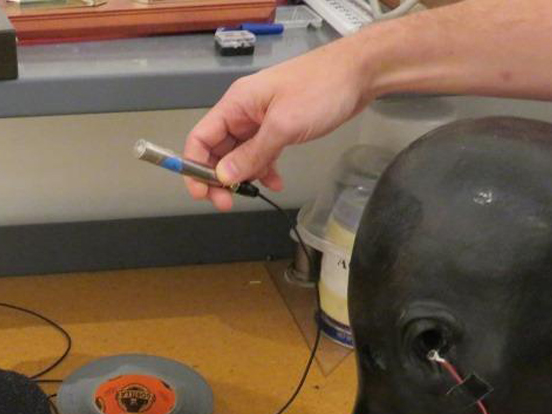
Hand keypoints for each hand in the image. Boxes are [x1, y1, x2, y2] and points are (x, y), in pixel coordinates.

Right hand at [184, 37, 376, 209]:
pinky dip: (265, 169)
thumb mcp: (283, 125)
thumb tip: (224, 176)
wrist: (357, 74)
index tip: (202, 194)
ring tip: (252, 194)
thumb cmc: (320, 90)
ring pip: (240, 154)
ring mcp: (262, 120)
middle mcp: (244, 113)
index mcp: (236, 105)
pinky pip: (262, 153)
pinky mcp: (280, 127)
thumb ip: (252, 154)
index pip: (200, 138)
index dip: (194, 167)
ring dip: (243, 175)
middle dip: (218, 177)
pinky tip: (276, 182)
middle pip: (217, 150)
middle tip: (227, 202)